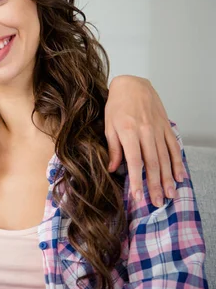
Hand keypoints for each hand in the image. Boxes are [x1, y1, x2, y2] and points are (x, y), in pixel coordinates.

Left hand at [105, 76, 183, 207]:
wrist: (132, 84)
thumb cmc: (116, 105)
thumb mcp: (109, 126)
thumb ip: (114, 148)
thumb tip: (114, 169)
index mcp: (128, 132)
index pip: (134, 162)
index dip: (137, 181)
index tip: (138, 197)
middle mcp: (146, 132)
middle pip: (152, 164)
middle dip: (155, 185)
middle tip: (158, 203)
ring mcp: (158, 129)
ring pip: (165, 158)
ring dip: (168, 178)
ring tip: (170, 194)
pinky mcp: (166, 127)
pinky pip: (173, 147)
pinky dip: (177, 162)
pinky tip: (179, 176)